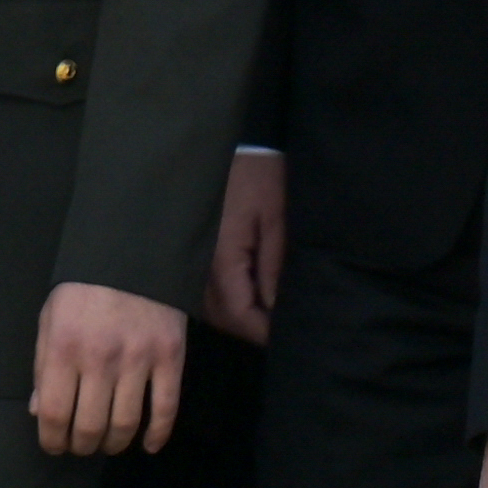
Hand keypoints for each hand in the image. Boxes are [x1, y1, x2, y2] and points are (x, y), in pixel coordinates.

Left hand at [32, 282, 188, 456]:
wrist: (132, 255)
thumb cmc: (82, 291)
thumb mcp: (50, 321)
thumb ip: (43, 368)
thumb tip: (39, 413)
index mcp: (63, 349)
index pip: (54, 413)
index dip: (52, 440)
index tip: (55, 445)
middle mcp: (99, 358)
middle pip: (90, 426)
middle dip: (83, 446)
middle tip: (82, 445)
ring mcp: (138, 359)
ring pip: (126, 423)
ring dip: (115, 443)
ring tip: (108, 443)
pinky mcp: (170, 357)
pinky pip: (166, 408)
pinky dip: (158, 434)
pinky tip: (147, 445)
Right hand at [203, 149, 285, 344]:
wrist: (237, 150)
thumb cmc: (260, 180)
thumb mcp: (276, 221)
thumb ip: (275, 267)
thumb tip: (276, 309)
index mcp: (222, 260)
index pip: (241, 315)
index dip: (265, 332)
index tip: (291, 337)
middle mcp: (201, 269)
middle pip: (226, 320)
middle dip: (255, 330)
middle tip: (287, 332)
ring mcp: (196, 265)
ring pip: (217, 312)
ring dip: (243, 320)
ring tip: (274, 318)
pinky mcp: (199, 258)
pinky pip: (213, 296)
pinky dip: (233, 305)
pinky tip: (256, 300)